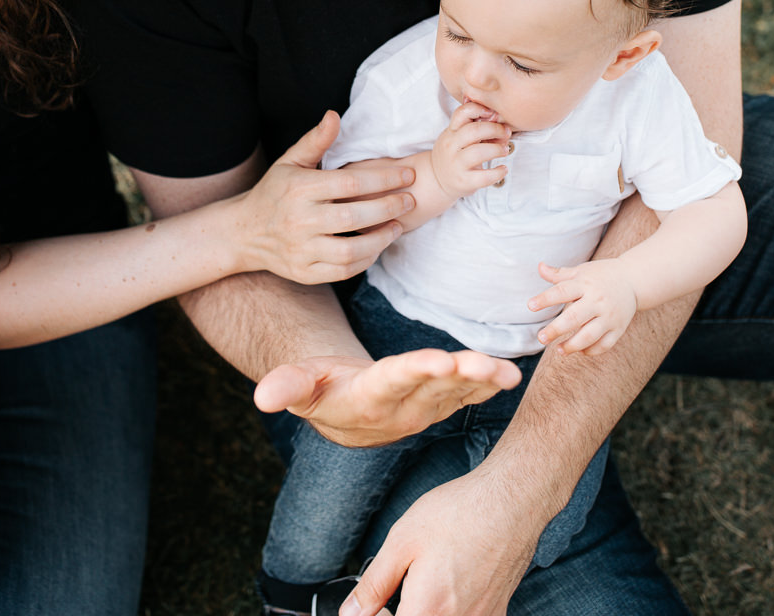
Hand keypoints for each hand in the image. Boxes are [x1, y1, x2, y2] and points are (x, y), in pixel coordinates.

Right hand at [238, 111, 416, 282]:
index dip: (384, 179)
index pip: (351, 183)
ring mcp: (300, 249)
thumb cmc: (275, 192)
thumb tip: (334, 115)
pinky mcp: (304, 272)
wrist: (244, 232)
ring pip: (350, 250)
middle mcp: (299, 220)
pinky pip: (342, 271)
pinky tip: (377, 247)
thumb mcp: (290, 162)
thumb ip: (315, 141)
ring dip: (381, 239)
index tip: (407, 175)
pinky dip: (365, 260)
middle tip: (410, 200)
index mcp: (299, 189)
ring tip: (397, 226)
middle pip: (354, 216)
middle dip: (389, 208)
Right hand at [253, 349, 520, 447]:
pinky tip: (511, 373)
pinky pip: (468, 395)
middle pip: (433, 389)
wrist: (344, 412)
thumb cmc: (320, 387)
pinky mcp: (441, 405)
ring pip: (457, 394)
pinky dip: (489, 384)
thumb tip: (261, 395)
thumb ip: (287, 387)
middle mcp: (400, 409)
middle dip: (460, 376)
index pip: (393, 381)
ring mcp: (424, 410)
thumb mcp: (299, 385)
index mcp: (367, 400)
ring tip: (509, 373)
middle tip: (484, 366)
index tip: (439, 361)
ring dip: (483, 382)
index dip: (415, 371)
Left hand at [341, 466, 545, 615]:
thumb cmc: (459, 514)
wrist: (512, 500)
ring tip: (424, 586)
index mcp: (427, 610)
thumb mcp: (402, 542)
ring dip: (426, 611)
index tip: (376, 606)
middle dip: (402, 614)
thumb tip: (351, 613)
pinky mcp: (496, 612)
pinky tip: (450, 585)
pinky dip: (451, 610)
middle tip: (398, 593)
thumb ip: (374, 585)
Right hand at [430, 101, 509, 198]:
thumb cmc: (454, 154)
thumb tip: (497, 116)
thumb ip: (473, 125)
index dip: (480, 109)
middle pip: (474, 131)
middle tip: (506, 133)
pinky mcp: (464, 181)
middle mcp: (451, 146)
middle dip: (495, 129)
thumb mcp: (456, 136)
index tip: (493, 114)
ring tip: (504, 150)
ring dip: (497, 149)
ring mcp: (456, 165)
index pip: (462, 112)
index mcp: (451, 131)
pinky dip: (498, 172)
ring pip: (479, 152)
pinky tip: (503, 169)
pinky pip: (484, 177)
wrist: (438, 179)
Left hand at [528, 260, 638, 353]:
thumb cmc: (601, 275)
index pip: (562, 291)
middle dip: (556, 329)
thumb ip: (559, 274)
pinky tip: (578, 351)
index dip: (545, 299)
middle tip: (541, 338)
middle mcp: (598, 300)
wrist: (633, 279)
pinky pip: (604, 344)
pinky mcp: (618, 328)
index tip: (530, 306)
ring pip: (590, 335)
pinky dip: (591, 351)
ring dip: (572, 345)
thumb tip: (539, 267)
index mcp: (586, 284)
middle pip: (574, 318)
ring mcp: (609, 316)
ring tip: (558, 350)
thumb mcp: (581, 271)